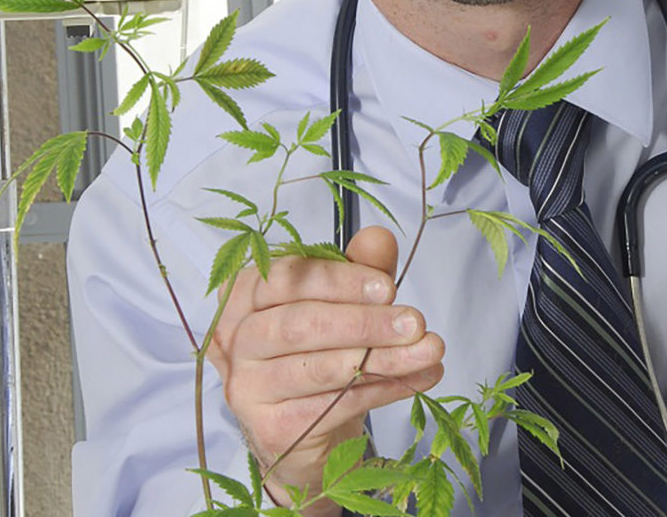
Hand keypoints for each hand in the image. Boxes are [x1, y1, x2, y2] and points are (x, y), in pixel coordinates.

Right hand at [208, 225, 444, 512]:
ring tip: (430, 349)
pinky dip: (385, 389)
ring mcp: (248, 388)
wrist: (303, 426)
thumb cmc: (318, 347)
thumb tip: (379, 237)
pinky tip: (419, 377)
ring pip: (323, 368)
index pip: (288, 278)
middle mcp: (236, 339)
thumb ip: (358, 266)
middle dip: (365, 323)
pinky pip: (334, 405)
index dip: (341, 280)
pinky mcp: (271, 429)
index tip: (388, 288)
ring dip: (386, 358)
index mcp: (245, 294)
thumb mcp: (340, 299)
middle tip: (415, 322)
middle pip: (302, 324)